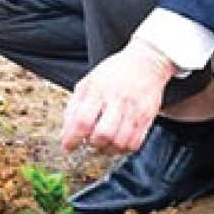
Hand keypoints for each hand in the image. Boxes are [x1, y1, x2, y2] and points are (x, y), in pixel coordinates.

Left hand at [59, 41, 177, 153]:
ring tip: (102, 144)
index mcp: (98, 90)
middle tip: (88, 142)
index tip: (68, 146)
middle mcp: (117, 100)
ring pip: (119, 142)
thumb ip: (74, 107)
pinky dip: (122, 149)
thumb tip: (65, 132)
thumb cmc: (113, 73)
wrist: (146, 63)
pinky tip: (116, 143)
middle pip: (103, 134)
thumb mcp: (88, 82)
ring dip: (107, 150)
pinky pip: (134, 143)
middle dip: (92, 144)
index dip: (72, 138)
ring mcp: (134, 110)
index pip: (83, 120)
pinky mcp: (147, 118)